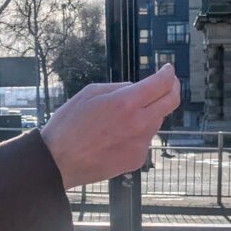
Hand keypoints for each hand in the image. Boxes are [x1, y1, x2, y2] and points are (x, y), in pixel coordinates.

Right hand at [40, 63, 179, 189]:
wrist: (58, 161)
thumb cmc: (69, 124)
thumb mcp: (91, 93)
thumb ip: (119, 88)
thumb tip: (137, 88)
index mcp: (126, 103)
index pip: (162, 84)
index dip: (168, 73)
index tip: (167, 69)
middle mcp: (139, 123)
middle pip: (171, 102)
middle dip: (172, 88)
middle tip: (167, 83)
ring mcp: (140, 144)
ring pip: (157, 120)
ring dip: (151, 111)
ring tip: (125, 114)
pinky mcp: (136, 159)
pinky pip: (145, 138)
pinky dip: (139, 131)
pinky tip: (117, 134)